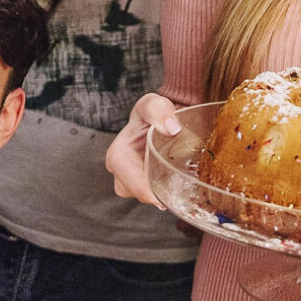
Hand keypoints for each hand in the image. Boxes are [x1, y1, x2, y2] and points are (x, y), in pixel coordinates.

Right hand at [106, 92, 181, 209]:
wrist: (162, 115)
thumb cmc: (153, 110)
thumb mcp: (153, 104)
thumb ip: (159, 111)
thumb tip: (171, 129)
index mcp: (118, 157)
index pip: (134, 185)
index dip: (152, 194)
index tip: (170, 197)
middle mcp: (120, 172)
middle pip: (140, 194)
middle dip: (159, 195)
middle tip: (182, 192)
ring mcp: (131, 179)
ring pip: (148, 196)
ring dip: (163, 193)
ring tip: (182, 187)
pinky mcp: (143, 181)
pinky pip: (154, 193)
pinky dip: (166, 191)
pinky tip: (179, 186)